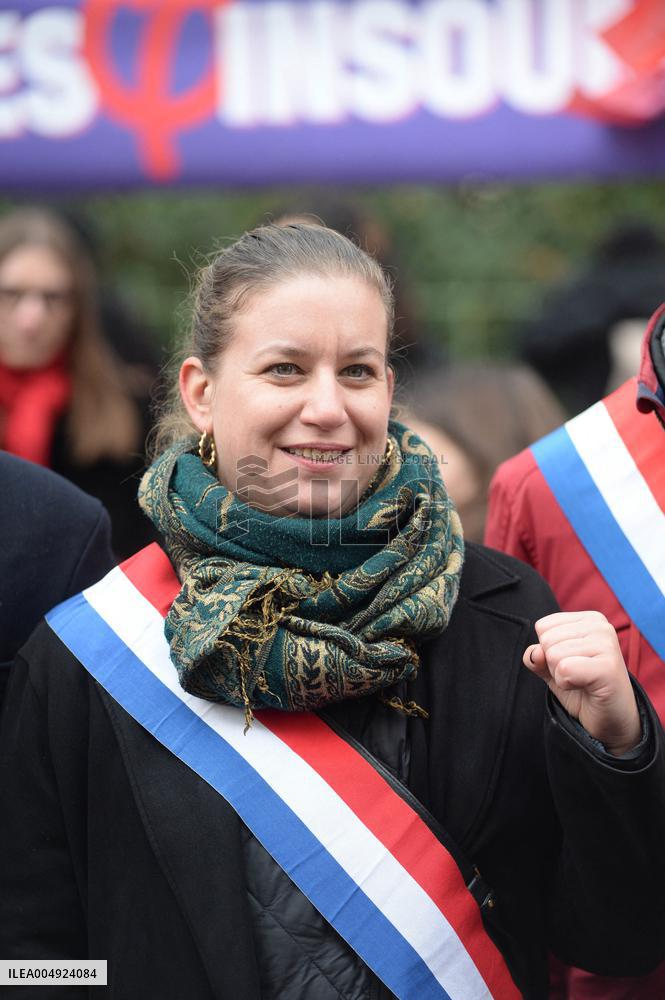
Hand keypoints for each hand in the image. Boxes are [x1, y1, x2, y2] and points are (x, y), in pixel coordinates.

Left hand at [524, 611, 640, 756]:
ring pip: (553, 655)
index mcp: (589, 619)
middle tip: (578, 676)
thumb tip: (535, 653)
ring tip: (583, 681)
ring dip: (561, 676)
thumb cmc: (582, 689)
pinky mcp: (608, 667)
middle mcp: (600, 626)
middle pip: (547, 641)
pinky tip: (587, 688)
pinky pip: (564, 670)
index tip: (572, 663)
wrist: (610, 721)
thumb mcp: (552, 669)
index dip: (548, 651)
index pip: (543, 627)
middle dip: (554, 665)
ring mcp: (607, 644)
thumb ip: (537, 657)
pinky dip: (567, 684)